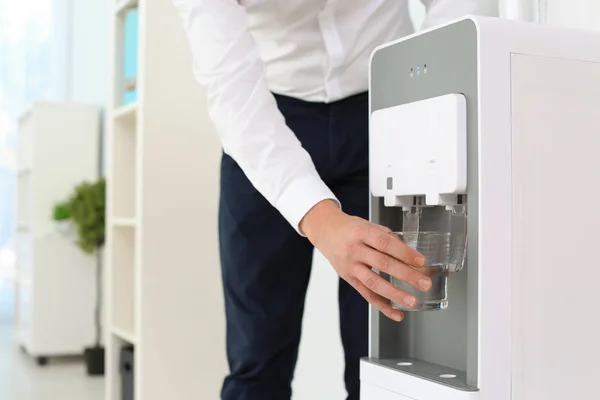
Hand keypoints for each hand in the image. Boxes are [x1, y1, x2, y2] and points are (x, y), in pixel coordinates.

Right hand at [300, 200, 431, 321]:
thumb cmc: (350, 228)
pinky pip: (367, 295)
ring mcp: (351, 266)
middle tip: (424, 283)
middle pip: (383, 264)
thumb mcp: (368, 225)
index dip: (404, 253)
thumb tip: (411, 256)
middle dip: (406, 275)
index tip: (420, 261)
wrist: (326, 232)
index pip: (386, 243)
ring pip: (374, 282)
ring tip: (412, 300)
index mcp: (362, 232)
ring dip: (395, 294)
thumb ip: (388, 238)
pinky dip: (383, 306)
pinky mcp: (349, 279)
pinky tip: (396, 313)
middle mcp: (355, 250)